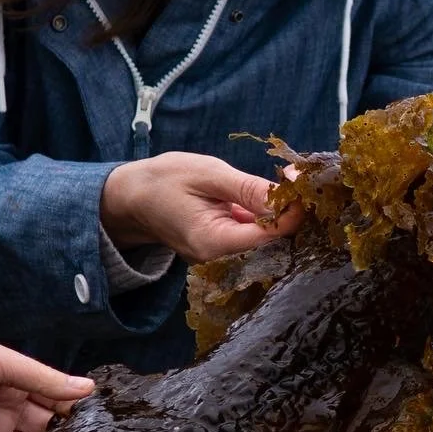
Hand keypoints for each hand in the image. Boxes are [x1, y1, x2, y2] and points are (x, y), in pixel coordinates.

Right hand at [101, 153, 302, 261]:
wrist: (129, 197)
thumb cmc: (163, 181)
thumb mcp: (208, 174)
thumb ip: (250, 188)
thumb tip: (291, 191)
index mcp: (214, 242)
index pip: (269, 235)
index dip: (292, 212)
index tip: (303, 185)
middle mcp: (219, 257)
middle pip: (270, 240)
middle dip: (288, 212)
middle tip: (300, 182)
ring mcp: (220, 254)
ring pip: (263, 236)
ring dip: (277, 212)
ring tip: (288, 185)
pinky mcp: (221, 246)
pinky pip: (250, 232)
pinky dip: (261, 214)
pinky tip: (267, 196)